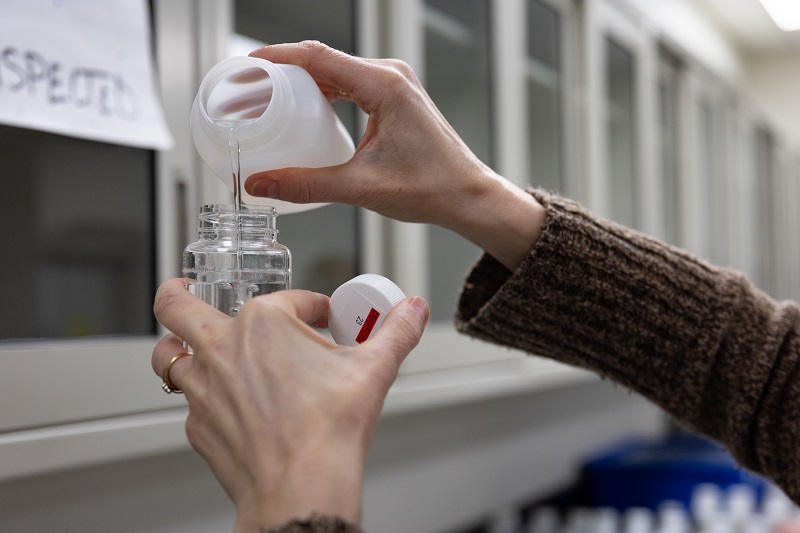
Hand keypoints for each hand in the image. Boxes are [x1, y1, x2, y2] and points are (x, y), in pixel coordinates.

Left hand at [151, 279, 428, 530]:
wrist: (301, 487)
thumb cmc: (328, 430)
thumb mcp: (374, 370)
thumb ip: (396, 332)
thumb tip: (412, 310)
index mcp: (264, 323)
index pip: (288, 299)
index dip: (312, 306)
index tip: (324, 319)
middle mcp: (223, 348)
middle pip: (177, 306)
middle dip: (176, 293)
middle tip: (182, 288)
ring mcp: (203, 388)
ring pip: (168, 354)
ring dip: (177, 346)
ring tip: (187, 344)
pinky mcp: (198, 425)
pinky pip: (189, 401)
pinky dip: (203, 396)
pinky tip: (225, 404)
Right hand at [245, 41, 545, 270]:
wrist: (466, 195)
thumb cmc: (432, 187)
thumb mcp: (361, 187)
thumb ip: (307, 184)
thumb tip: (262, 182)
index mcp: (385, 85)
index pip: (318, 56)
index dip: (277, 57)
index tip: (248, 65)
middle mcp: (391, 76)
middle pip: (324, 59)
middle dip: (284, 71)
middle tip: (252, 89)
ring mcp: (395, 84)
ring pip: (337, 70)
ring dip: (304, 81)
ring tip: (272, 98)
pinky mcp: (396, 97)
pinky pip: (351, 83)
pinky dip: (325, 92)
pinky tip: (307, 109)